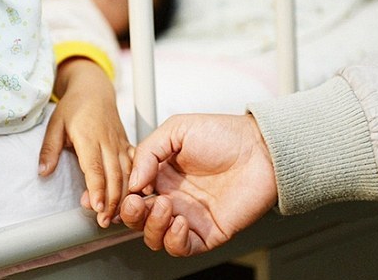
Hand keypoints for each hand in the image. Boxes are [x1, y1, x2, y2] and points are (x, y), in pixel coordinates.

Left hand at [39, 58, 131, 227]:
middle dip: (111, 201)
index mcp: (89, 136)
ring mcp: (120, 143)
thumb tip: (43, 172)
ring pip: (127, 173)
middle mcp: (107, 141)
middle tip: (105, 221)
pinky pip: (135, 165)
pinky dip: (137, 182)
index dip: (97, 189)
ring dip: (124, 196)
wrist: (94, 89)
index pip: (94, 167)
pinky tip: (136, 197)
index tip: (97, 207)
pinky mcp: (127, 144)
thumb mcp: (55, 124)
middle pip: (114, 175)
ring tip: (117, 216)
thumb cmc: (74, 106)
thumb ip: (49, 149)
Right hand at [119, 114, 276, 255]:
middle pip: (138, 219)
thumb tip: (132, 181)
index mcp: (161, 174)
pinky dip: (174, 240)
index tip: (115, 192)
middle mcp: (172, 197)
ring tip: (164, 205)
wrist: (261, 148)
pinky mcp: (207, 232)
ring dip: (152, 226)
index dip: (119, 196)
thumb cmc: (224, 134)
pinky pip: (182, 247)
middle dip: (131, 214)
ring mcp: (189, 216)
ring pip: (155, 237)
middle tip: (136, 202)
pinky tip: (180, 221)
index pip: (131, 193)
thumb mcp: (178, 129)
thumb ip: (148, 151)